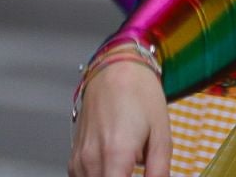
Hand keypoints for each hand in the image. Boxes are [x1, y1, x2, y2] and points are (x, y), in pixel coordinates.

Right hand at [68, 60, 170, 176]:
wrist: (116, 70)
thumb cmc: (141, 96)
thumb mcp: (161, 134)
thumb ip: (159, 171)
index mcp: (115, 154)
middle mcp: (91, 159)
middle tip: (139, 171)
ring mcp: (79, 160)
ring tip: (128, 168)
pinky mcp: (74, 158)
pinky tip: (115, 169)